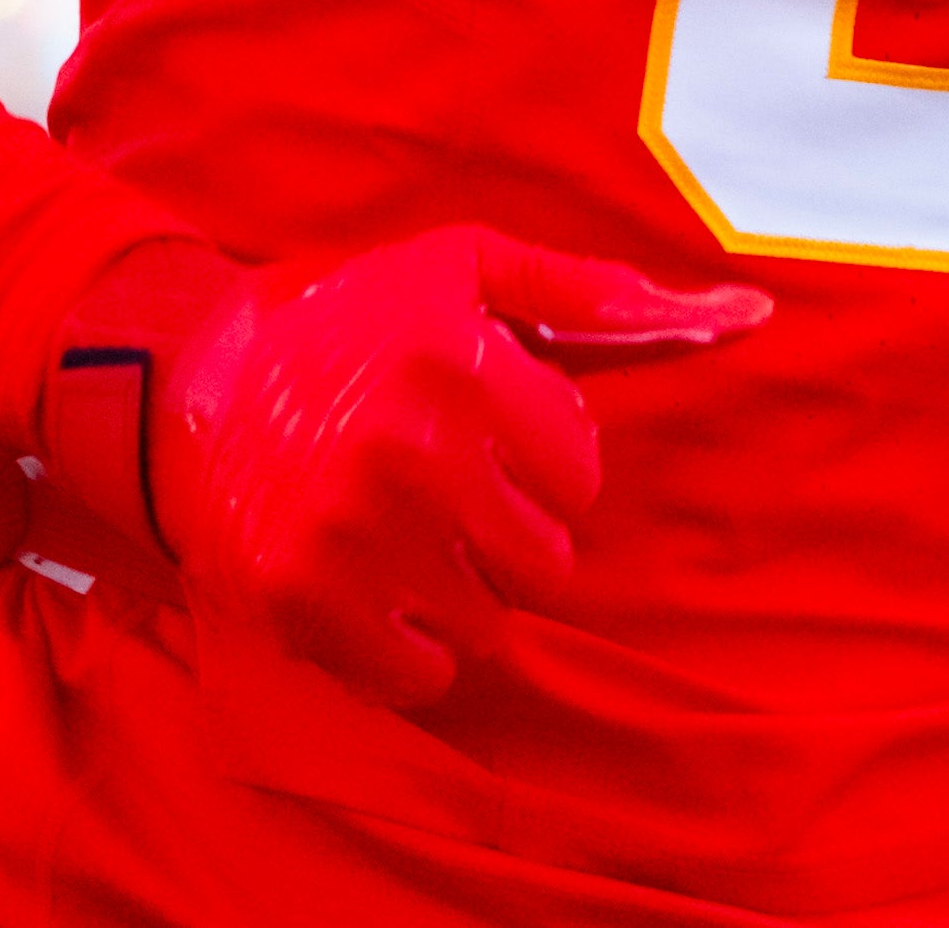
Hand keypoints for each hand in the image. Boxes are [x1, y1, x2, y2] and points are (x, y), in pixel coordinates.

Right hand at [148, 227, 769, 706]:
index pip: (580, 476)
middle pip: (545, 560)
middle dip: (511, 529)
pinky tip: (383, 588)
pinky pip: (421, 675)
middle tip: (451, 490)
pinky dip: (415, 649)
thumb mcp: (470, 273)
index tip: (490, 433)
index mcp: (459, 366)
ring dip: (463, 587)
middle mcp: (408, 453)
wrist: (197, 388)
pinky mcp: (302, 605)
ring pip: (489, 621)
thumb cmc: (359, 324)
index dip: (543, 460)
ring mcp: (350, 536)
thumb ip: (603, 297)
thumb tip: (751, 311)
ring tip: (411, 532)